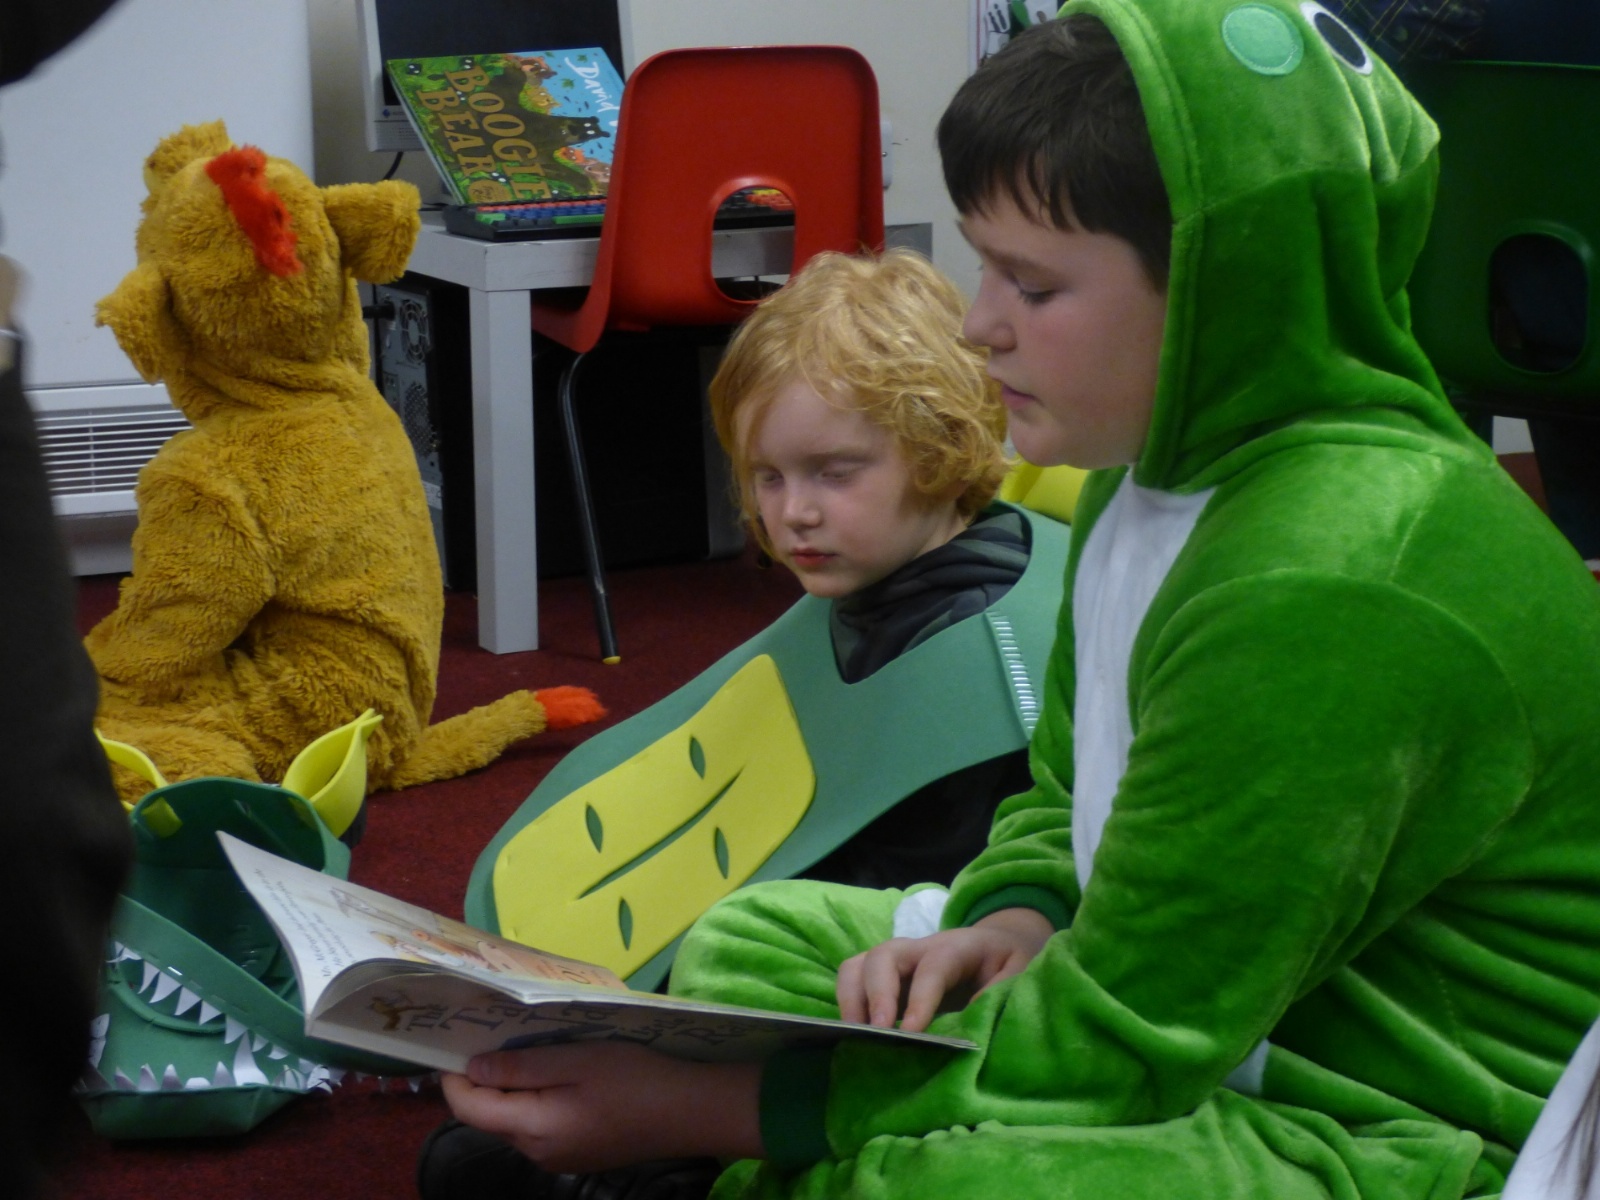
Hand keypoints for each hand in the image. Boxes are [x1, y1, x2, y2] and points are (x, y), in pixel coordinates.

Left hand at [440, 1041, 761, 1173]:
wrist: (689, 1112)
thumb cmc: (634, 1079)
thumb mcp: (576, 1060)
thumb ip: (521, 1068)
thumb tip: (471, 1070)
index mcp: (532, 1129)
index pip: (468, 1108)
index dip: (453, 1077)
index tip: (453, 1041)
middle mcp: (537, 1152)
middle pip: (490, 1115)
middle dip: (484, 1078)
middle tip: (494, 1033)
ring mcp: (558, 1157)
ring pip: (516, 1119)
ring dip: (513, 1087)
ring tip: (529, 1047)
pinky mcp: (579, 1153)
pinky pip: (541, 1125)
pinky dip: (537, 1098)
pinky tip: (559, 1073)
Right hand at [835, 906, 1053, 1032]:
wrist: (994, 945)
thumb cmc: (1005, 961)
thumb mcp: (1019, 971)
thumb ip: (1001, 991)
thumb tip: (972, 1021)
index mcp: (955, 947)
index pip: (932, 968)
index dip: (919, 999)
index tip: (910, 1033)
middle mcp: (918, 948)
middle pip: (883, 956)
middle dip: (876, 994)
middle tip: (878, 1032)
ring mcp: (896, 962)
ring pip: (858, 965)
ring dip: (851, 999)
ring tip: (856, 1036)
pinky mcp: (883, 978)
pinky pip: (853, 981)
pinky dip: (847, 1005)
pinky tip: (855, 1036)